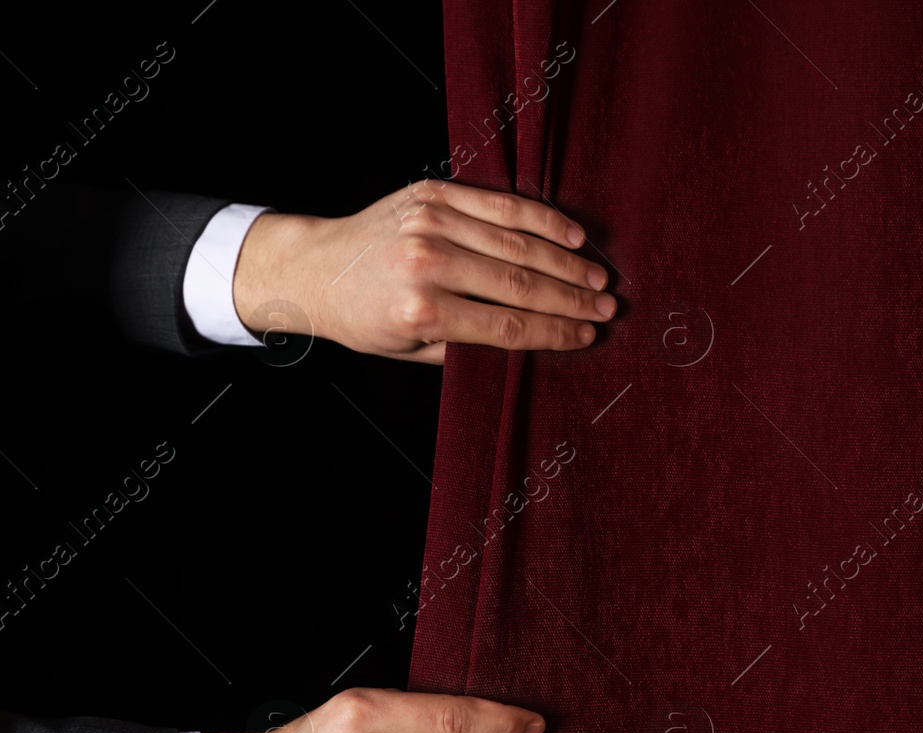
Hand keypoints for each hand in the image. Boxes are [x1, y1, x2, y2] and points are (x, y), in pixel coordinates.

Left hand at [231, 180, 614, 362]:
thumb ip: (465, 346)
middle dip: (572, 299)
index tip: (587, 336)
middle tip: (607, 308)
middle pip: (520, 283)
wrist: (315, 268)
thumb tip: (531, 340)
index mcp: (421, 310)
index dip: (554, 332)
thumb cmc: (363, 317)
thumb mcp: (409, 349)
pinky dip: (539, 219)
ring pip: (517, 242)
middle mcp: (427, 262)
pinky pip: (499, 205)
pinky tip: (570, 235)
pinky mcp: (433, 193)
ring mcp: (431, 222)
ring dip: (566, 261)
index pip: (507, 324)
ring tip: (597, 278)